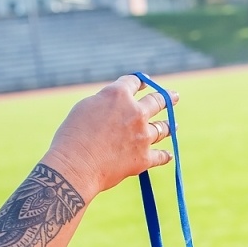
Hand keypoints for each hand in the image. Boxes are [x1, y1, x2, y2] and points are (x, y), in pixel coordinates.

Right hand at [44, 75, 176, 199]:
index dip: (140, 82)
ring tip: (173, 125)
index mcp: (118, 95)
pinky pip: (160, 156)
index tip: (144, 83)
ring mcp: (143, 136)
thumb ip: (105, 103)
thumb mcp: (86, 107)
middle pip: (156, 101)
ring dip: (168, 126)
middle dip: (167, 98)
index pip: (134, 83)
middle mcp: (135, 112)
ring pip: (162, 128)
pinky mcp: (144, 158)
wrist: (76, 165)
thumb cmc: (73, 136)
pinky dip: (164, 156)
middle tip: (174, 96)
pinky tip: (168, 155)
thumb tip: (116, 107)